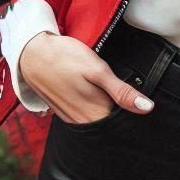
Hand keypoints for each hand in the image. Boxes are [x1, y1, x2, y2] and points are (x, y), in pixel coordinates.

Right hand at [18, 32, 154, 124]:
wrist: (32, 53)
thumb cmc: (65, 57)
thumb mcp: (98, 70)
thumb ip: (122, 91)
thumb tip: (147, 108)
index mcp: (95, 114)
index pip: (123, 126)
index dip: (135, 117)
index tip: (142, 107)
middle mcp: (83, 122)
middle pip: (110, 125)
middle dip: (122, 116)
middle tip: (127, 97)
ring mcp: (72, 119)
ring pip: (98, 122)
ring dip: (108, 112)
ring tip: (112, 94)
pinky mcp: (64, 113)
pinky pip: (85, 118)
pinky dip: (94, 110)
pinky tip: (96, 96)